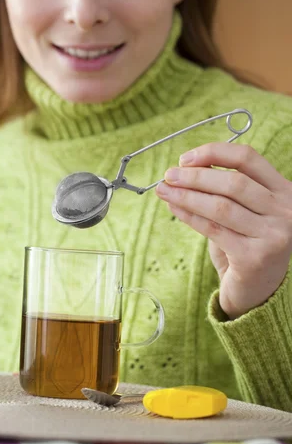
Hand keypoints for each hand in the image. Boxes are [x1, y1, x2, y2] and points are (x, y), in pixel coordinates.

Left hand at [155, 143, 291, 318]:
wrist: (257, 290)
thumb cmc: (246, 241)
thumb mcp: (244, 209)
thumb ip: (224, 188)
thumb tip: (184, 168)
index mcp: (284, 190)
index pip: (248, 158)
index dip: (214, 153)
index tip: (185, 158)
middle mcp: (286, 211)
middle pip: (234, 182)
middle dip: (195, 176)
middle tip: (169, 175)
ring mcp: (273, 235)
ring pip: (221, 206)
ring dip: (187, 195)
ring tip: (165, 191)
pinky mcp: (255, 258)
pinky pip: (213, 229)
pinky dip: (189, 216)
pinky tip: (174, 208)